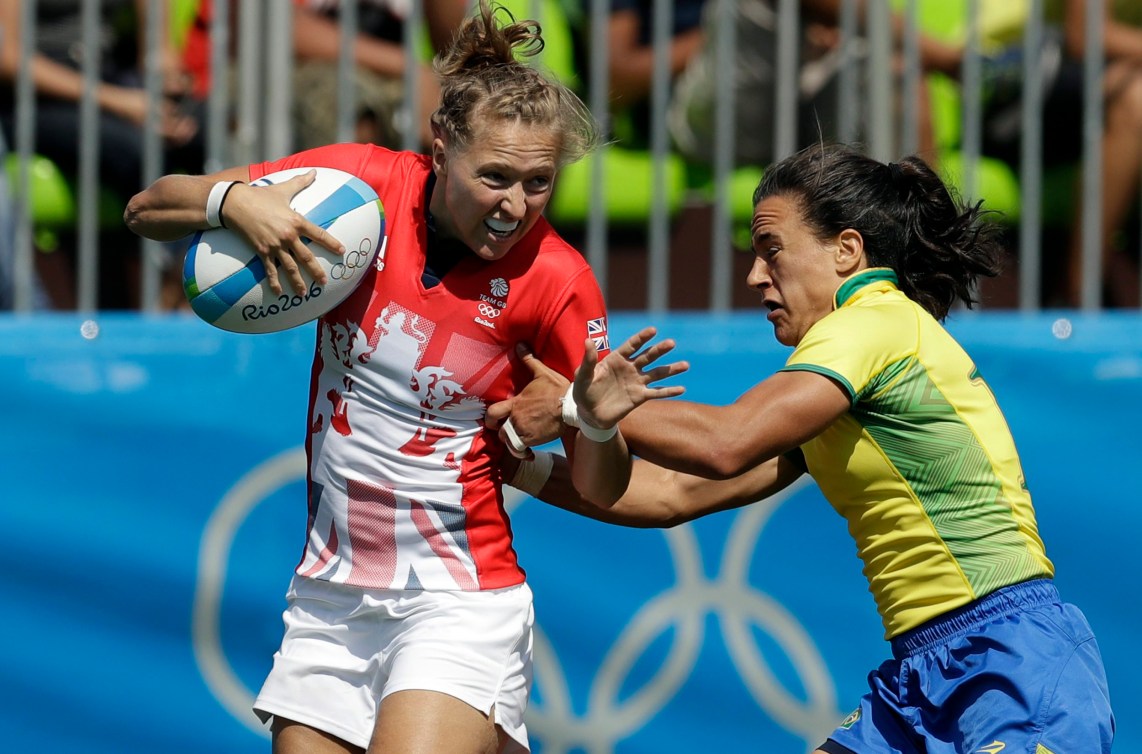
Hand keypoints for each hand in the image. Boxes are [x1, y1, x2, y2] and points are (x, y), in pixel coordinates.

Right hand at [222, 170, 346, 295]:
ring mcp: (274, 246)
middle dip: (316, 271)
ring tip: (304, 293)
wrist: (235, 203)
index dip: (331, 244)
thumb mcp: (283, 188)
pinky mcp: (261, 251)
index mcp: (296, 221)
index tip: (342, 251)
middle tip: (324, 282)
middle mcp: (288, 236)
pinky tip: (279, 292)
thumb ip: (301, 182)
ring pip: (289, 267)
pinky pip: (270, 270)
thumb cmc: (261, 195)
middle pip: (306, 257)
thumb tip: (314, 171)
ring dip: (297, 281)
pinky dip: (274, 282)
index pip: (319, 234)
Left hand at [486, 343, 569, 448]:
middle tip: (504, 431)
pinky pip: (521, 451)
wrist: (571, 407)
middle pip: (499, 431)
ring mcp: (524, 431)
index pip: (493, 412)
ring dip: (512, 442)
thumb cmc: (557, 390)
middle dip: (500, 432)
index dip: (490, 418)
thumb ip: (529, 361)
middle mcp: (516, 418)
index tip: (494, 420)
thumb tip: (519, 344)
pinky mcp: (534, 440)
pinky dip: (522, 453)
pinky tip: (528, 454)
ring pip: (508, 442)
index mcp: (516, 403)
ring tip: (518, 440)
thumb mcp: (543, 373)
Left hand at [575, 326, 687, 429]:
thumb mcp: (583, 376)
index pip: (632, 345)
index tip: (653, 330)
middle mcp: (630, 368)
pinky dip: (669, 391)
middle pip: (648, 356)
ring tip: (685, 365)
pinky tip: (682, 389)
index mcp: (616, 359)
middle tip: (671, 343)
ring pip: (657, 373)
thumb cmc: (584, 392)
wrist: (590, 414)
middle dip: (659, 350)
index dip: (642, 337)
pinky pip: (657, 393)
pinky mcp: (640, 397)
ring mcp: (637, 382)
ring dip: (671, 369)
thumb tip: (588, 340)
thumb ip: (588, 360)